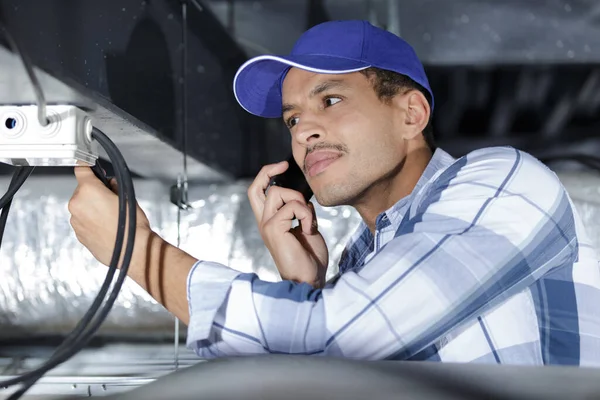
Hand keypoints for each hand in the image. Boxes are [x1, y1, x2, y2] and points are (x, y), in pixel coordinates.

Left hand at [68, 166, 151, 266]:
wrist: (132, 251)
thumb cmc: (131, 226)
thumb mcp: (128, 197)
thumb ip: (114, 186)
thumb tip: (109, 184)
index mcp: (88, 190)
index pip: (81, 169)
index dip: (87, 165)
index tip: (87, 163)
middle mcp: (77, 204)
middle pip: (82, 190)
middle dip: (94, 192)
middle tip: (111, 199)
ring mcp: (75, 220)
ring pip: (82, 206)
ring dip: (92, 207)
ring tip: (111, 217)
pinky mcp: (78, 233)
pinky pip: (83, 221)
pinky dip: (92, 221)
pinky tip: (106, 226)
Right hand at [248, 161, 327, 287]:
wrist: (309, 279)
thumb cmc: (310, 258)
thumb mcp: (307, 228)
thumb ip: (301, 212)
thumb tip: (305, 200)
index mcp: (270, 221)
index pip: (259, 193)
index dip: (267, 175)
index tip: (283, 166)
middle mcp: (264, 222)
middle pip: (255, 188)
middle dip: (268, 171)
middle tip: (284, 166)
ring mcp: (267, 225)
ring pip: (279, 193)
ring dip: (300, 202)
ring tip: (308, 221)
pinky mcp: (274, 229)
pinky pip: (292, 207)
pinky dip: (307, 215)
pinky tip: (310, 230)